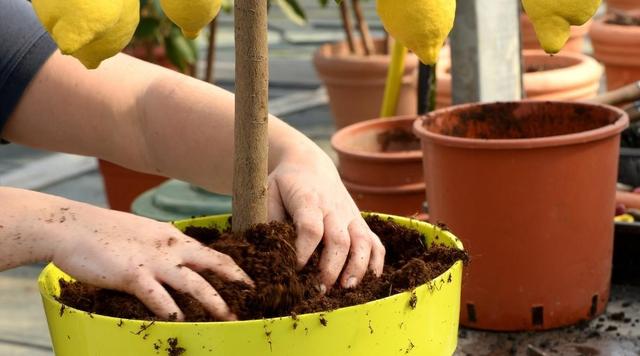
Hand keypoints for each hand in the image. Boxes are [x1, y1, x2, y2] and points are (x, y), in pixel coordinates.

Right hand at [50, 205, 252, 320]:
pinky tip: (181, 324)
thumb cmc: (105, 232)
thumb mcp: (143, 233)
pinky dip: (172, 311)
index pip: (212, 252)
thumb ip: (163, 246)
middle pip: (213, 264)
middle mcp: (170, 247)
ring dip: (214, 302)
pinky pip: (158, 297)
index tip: (249, 281)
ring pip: (194, 283)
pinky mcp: (132, 275)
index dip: (234, 267)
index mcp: (173, 237)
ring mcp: (153, 261)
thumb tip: (177, 260)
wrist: (71, 226)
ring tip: (229, 318)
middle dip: (236, 282)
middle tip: (253, 297)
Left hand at [267, 146, 385, 291]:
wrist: (309, 165)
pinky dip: (376, 263)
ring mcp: (350, 215)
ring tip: (347, 289)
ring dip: (357, 268)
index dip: (304, 252)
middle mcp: (333, 208)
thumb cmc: (285, 184)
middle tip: (320, 289)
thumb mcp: (268, 194)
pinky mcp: (360, 222)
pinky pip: (375, 242)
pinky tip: (368, 282)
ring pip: (362, 242)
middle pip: (339, 240)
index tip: (295, 271)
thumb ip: (269, 220)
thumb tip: (270, 253)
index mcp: (308, 201)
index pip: (310, 228)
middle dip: (331, 267)